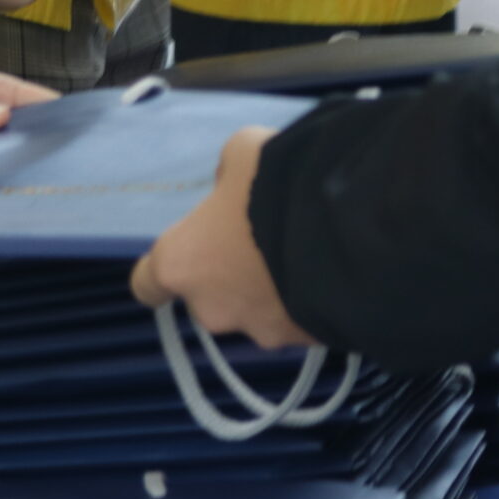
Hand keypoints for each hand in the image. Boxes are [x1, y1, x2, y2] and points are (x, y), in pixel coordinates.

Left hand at [131, 127, 314, 348]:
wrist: (351, 230)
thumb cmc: (274, 186)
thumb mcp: (242, 154)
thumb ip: (227, 178)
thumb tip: (234, 189)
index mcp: (180, 263)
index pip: (148, 283)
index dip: (163, 270)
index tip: (183, 258)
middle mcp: (212, 309)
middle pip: (210, 297)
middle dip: (231, 274)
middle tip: (263, 238)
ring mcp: (261, 332)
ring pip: (257, 311)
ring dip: (272, 289)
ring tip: (306, 250)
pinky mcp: (305, 344)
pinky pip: (298, 320)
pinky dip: (308, 300)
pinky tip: (331, 267)